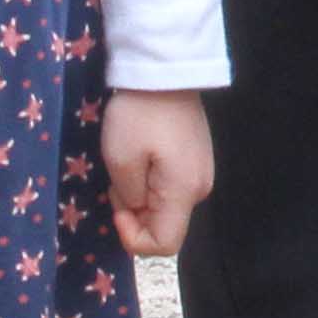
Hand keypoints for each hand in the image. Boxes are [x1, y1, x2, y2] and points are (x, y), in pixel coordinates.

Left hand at [101, 86, 212, 257]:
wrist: (164, 72)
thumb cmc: (138, 117)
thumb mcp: (120, 161)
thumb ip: (129, 199)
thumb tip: (137, 209)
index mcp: (185, 191)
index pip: (165, 245)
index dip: (134, 239)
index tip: (116, 210)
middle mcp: (200, 187)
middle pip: (165, 224)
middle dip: (134, 213)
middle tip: (116, 180)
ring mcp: (201, 171)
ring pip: (165, 206)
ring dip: (139, 196)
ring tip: (127, 163)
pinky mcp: (196, 158)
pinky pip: (170, 188)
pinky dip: (149, 183)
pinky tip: (140, 156)